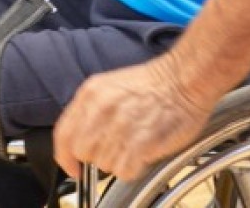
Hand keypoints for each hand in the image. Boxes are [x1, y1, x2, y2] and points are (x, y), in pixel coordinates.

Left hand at [53, 56, 215, 181]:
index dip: (65, 157)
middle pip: (83, 153)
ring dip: (120, 162)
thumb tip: (81, 140)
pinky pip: (124, 171)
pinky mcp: (139, 142)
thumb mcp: (111, 86)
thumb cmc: (156, 83)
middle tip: (117, 148)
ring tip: (137, 144)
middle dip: (98, 156)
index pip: (63, 135)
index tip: (72, 167)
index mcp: (91, 94)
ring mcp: (119, 126)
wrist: (186, 78)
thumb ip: (91, 111)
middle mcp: (101, 109)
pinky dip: (135, 169)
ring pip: (105, 165)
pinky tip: (144, 153)